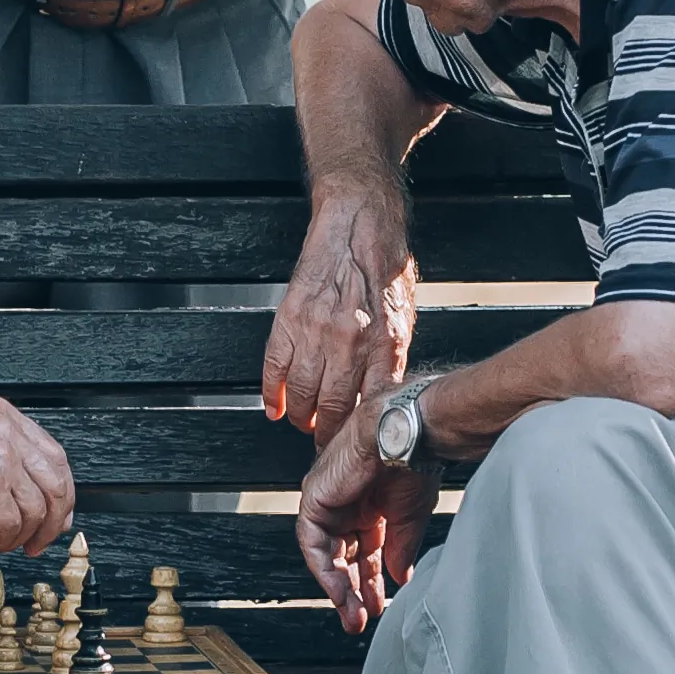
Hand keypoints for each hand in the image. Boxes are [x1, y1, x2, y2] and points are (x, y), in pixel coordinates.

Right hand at [0, 396, 76, 554]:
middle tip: (38, 541)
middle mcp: (6, 434)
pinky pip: (11, 527)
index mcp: (3, 416)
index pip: (55, 456)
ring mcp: (0, 461)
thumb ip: (2, 457)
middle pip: (56, 485)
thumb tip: (35, 498)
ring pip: (36, 511)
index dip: (61, 493)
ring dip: (20, 536)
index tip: (57, 514)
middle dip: (51, 522)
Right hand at [264, 186, 415, 432]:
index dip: (359, 436)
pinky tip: (275, 407)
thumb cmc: (385, 270)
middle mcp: (350, 342)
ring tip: (304, 423)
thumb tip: (380, 399)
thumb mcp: (403, 319)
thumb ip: (391, 361)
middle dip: (328, 434)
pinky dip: (271, 393)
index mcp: (384, 345)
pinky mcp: (289, 318)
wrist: (358, 224)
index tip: (354, 450)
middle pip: (333, 409)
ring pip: (301, 395)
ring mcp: (316, 331)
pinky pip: (274, 368)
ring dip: (301, 418)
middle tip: (326, 445)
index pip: (369, 408)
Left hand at [296, 393, 433, 631]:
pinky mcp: (315, 498)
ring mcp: (329, 500)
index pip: (366, 551)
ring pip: (327, 554)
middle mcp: (348, 503)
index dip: (372, 581)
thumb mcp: (410, 516)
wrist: (408, 434)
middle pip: (345, 556)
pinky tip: (340, 591)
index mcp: (371, 504)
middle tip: (360, 619)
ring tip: (353, 614)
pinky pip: (313, 543)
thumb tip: (400, 577)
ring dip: (339, 587)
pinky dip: (325, 569)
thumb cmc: (414, 460)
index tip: (378, 606)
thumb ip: (401, 548)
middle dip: (354, 590)